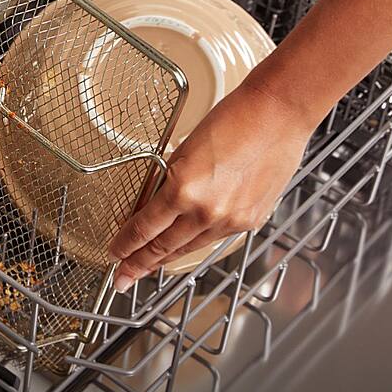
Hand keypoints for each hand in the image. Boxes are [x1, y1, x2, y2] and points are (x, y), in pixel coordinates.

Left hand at [108, 78, 313, 291]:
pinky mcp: (250, 221)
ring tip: (149, 266)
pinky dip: (197, 244)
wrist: (277, 114)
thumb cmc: (233, 119)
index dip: (125, 245)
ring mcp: (230, 220)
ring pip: (189, 247)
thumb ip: (168, 181)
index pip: (144, 228)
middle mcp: (206, 211)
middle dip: (140, 264)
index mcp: (183, 188)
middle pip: (164, 247)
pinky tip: (185, 247)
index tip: (114, 254)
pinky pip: (215, 239)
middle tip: (123, 277)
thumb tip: (152, 205)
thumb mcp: (184, 150)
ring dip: (166, 258)